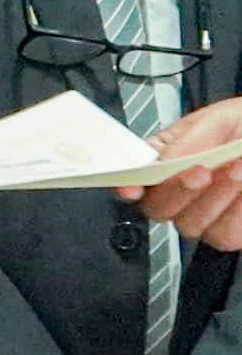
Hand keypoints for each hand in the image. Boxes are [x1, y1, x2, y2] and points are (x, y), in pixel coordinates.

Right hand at [140, 101, 241, 250]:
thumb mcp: (221, 119)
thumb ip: (188, 140)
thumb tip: (161, 163)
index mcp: (165, 157)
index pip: (131, 177)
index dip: (124, 184)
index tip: (131, 186)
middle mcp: (177, 190)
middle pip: (156, 207)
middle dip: (177, 190)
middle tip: (201, 170)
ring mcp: (201, 214)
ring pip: (189, 225)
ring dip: (215, 198)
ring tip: (237, 168)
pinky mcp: (226, 232)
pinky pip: (222, 235)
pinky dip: (237, 212)